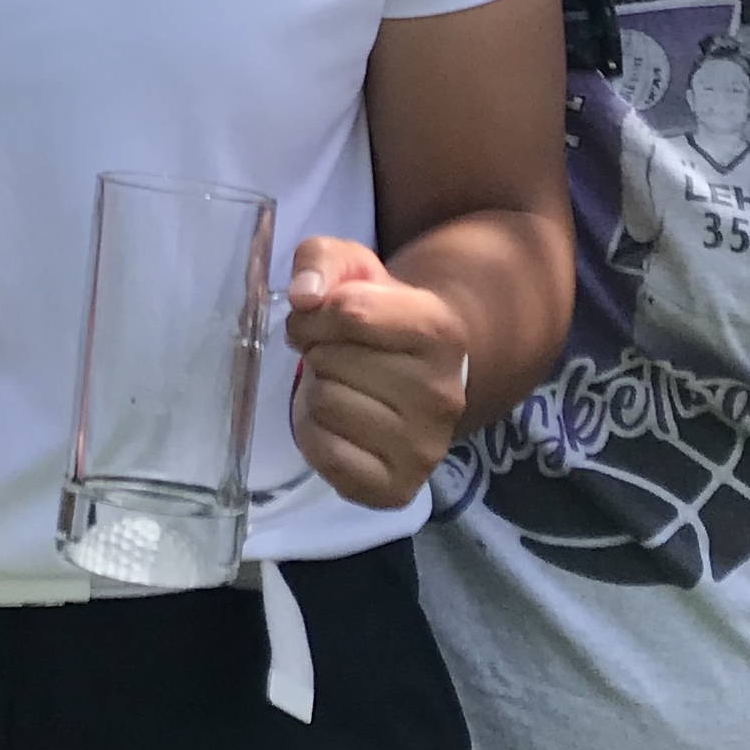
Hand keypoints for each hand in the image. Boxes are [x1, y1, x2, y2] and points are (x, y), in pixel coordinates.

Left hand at [284, 237, 471, 508]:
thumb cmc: (376, 315)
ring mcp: (425, 448)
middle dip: (316, 350)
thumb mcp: (352, 268)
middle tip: (335, 355)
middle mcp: (444, 394)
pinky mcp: (398, 489)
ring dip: (317, 390)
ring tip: (342, 386)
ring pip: (325, 403)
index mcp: (440, 331)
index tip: (319, 317)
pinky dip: (314, 433)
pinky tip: (338, 423)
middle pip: (331, 360)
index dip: (315, 312)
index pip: (351, 312)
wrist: (410, 375)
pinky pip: (325, 452)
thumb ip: (320, 260)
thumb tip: (305, 296)